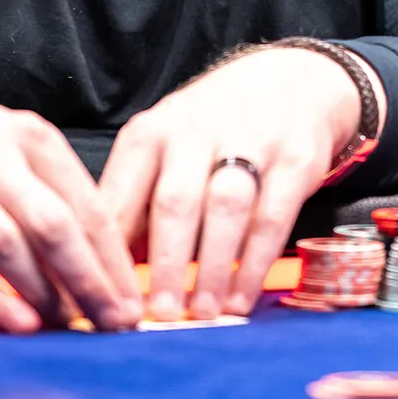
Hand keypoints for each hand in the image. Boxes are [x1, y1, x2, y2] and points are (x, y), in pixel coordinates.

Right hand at [0, 82, 140, 332]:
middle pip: (51, 226)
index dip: (111, 261)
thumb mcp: (10, 145)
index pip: (84, 204)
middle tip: (112, 323)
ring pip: (4, 244)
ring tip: (65, 325)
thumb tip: (100, 264)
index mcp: (27, 137)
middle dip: (87, 283)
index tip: (130, 302)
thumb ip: (49, 191)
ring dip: (39, 293)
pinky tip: (14, 322)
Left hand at [100, 46, 382, 319]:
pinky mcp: (294, 159)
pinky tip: (241, 299)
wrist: (289, 81)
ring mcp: (248, 141)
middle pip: (175, 201)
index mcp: (150, 135)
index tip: (106, 299)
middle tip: (159, 316)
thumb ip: (135, 207)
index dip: (111, 252)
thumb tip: (103, 281)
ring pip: (224, 208)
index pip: (121, 195)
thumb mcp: (163, 152)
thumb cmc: (208, 134)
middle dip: (165, 262)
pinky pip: (272, 216)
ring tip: (202, 315)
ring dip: (212, 266)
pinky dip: (254, 261)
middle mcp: (195, 132)